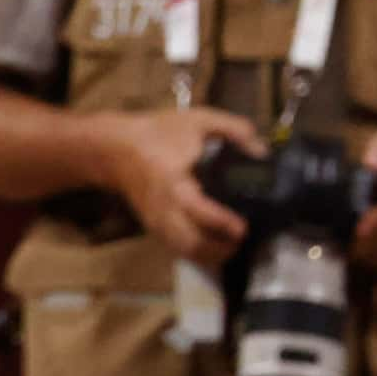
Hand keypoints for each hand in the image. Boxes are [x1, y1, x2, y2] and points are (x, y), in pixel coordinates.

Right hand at [100, 107, 265, 263]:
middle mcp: (164, 208)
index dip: (222, 222)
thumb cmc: (156, 133)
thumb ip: (232, 128)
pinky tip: (213, 246)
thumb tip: (261, 150)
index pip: (198, 210)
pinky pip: (177, 249)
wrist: (115, 147)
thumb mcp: (196, 119)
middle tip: (243, 239)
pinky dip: (198, 254)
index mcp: (174, 182)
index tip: (243, 227)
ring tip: (233, 246)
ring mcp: (157, 221)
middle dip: (220, 249)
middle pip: (191, 243)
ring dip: (211, 256)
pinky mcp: (154, 226)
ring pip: (184, 252)